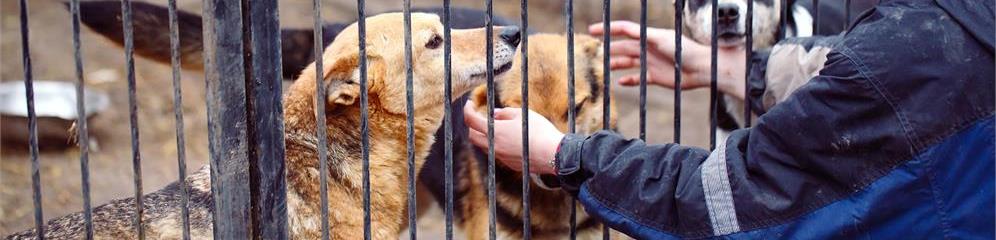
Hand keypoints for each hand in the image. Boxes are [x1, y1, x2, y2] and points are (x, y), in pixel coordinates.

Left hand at [463, 101, 563, 174]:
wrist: (553, 154)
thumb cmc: (539, 131)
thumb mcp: (522, 115)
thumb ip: (505, 113)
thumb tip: (495, 114)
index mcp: (495, 132)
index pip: (471, 120)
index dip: (468, 110)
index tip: (470, 104)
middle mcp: (494, 147)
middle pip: (473, 136)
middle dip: (473, 125)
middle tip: (482, 116)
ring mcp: (501, 158)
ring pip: (485, 146)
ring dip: (486, 136)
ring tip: (498, 127)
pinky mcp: (510, 164)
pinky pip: (497, 153)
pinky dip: (498, 145)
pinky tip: (511, 139)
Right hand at [589, 21, 747, 99]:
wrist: (702, 68)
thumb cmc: (684, 49)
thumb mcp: (660, 39)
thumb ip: (642, 35)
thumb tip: (624, 29)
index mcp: (648, 36)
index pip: (624, 30)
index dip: (608, 29)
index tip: (592, 31)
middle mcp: (648, 48)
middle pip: (624, 47)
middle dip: (609, 48)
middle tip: (594, 51)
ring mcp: (651, 62)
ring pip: (628, 62)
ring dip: (617, 64)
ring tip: (605, 67)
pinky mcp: (656, 77)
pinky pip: (638, 78)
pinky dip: (629, 80)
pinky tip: (620, 82)